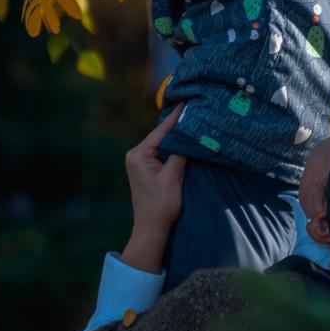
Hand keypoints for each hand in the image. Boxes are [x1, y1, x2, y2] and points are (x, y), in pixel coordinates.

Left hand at [120, 104, 187, 272]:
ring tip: (192, 120)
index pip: (161, 131)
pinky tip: (185, 140)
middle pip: (161, 135)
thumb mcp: (173, 176)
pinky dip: (174, 147)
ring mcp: (140, 162)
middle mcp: (136, 155)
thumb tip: (189, 134)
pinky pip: (162, 152)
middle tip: (194, 108)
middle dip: (177, 125)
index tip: (187, 102)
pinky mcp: (147, 169)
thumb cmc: (161, 205)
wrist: (152, 228)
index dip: (176, 117)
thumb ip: (180, 153)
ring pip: (162, 143)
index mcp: (138, 154)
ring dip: (177, 136)